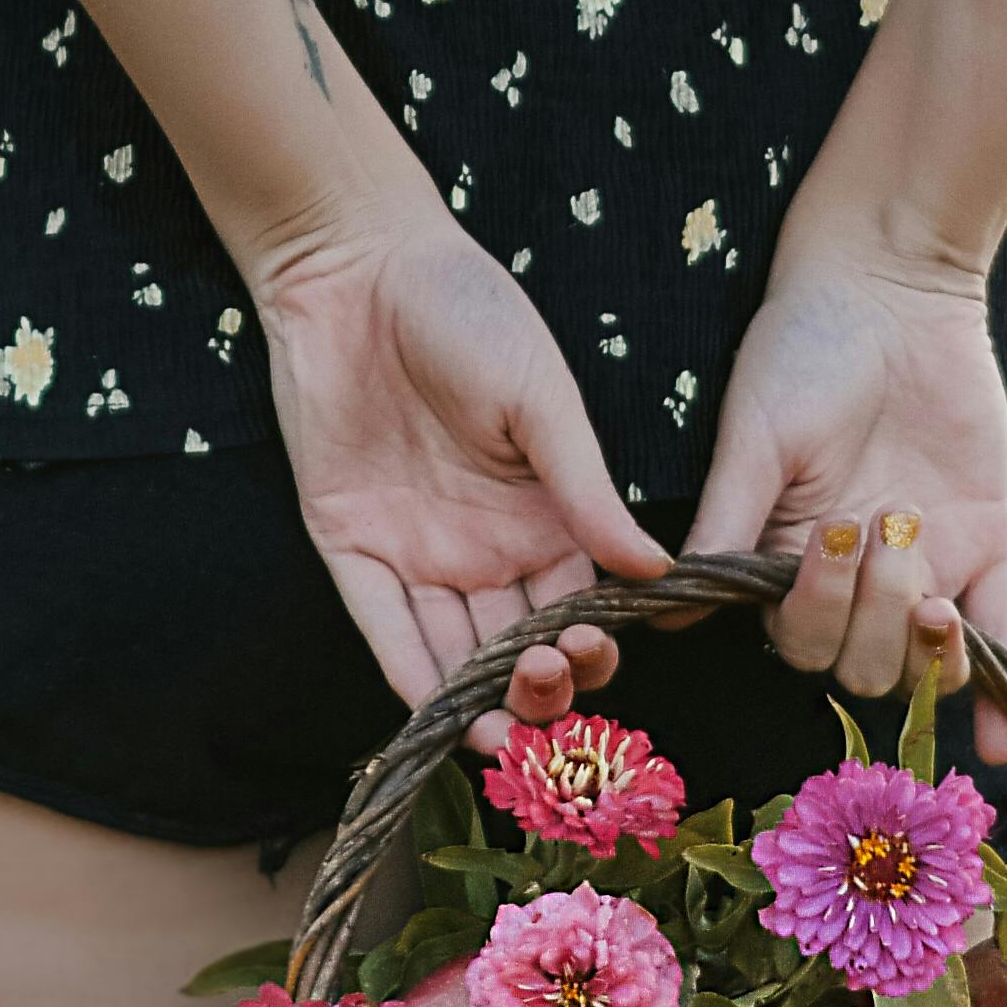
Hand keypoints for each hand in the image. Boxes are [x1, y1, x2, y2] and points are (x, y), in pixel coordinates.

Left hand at [254, 195, 664, 716]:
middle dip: (540, 687)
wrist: (355, 266)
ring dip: (481, 704)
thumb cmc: (466, 310)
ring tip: (502, 739)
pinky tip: (438, 716)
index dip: (591, 645)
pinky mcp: (348, 545)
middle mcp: (485, 546)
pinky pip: (382, 629)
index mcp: (544, 512)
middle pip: (520, 646)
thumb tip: (658, 570)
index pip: (579, 605)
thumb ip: (587, 488)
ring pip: (455, 655)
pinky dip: (411, 677)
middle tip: (546, 687)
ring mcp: (416, 551)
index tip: (597, 655)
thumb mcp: (542, 396)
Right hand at [689, 238, 1006, 766]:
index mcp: (788, 559)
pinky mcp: (987, 545)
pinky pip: (1005, 639)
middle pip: (861, 665)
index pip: (798, 638)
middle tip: (877, 526)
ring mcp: (924, 568)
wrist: (894, 284)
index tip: (827, 536)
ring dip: (924, 636)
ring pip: (922, 661)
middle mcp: (854, 581)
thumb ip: (723, 525)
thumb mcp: (756, 434)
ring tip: (923, 566)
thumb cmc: (803, 349)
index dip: (814, 611)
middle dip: (870, 613)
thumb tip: (665, 612)